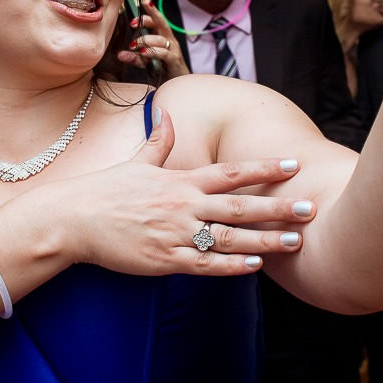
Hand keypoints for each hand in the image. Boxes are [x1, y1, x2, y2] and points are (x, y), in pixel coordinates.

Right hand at [38, 107, 313, 275]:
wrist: (72, 221)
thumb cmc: (104, 191)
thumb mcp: (135, 162)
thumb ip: (159, 142)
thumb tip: (168, 115)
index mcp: (180, 180)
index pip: (231, 172)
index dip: (265, 168)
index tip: (294, 164)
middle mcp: (183, 205)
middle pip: (240, 205)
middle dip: (278, 206)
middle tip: (311, 207)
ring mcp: (176, 233)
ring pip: (229, 238)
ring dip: (265, 240)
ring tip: (295, 242)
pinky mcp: (165, 260)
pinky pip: (205, 265)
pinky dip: (231, 265)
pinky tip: (254, 266)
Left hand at [117, 12, 181, 72]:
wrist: (180, 85)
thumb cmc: (164, 70)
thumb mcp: (146, 62)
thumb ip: (134, 58)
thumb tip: (120, 55)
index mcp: (163, 37)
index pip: (156, 21)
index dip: (146, 17)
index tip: (132, 21)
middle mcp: (169, 40)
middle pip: (162, 23)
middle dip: (152, 14)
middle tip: (135, 18)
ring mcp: (173, 50)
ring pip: (160, 39)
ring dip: (145, 40)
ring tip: (132, 45)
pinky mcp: (174, 60)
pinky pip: (163, 53)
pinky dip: (152, 52)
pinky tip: (142, 52)